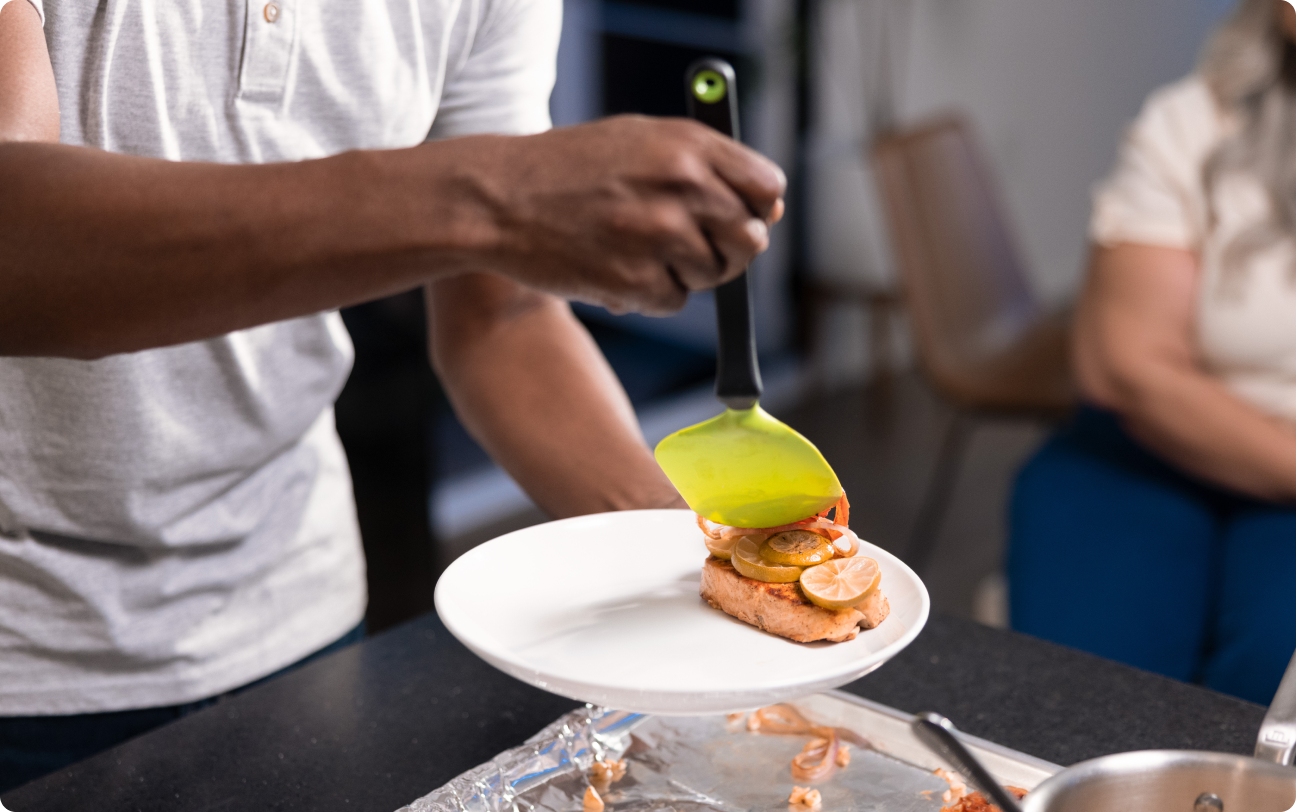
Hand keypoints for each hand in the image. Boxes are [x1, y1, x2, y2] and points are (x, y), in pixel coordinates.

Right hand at [436, 116, 785, 315]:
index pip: (766, 187)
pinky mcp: (636, 282)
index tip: (743, 216)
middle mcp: (681, 188)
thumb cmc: (571, 168)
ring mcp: (659, 237)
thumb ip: (705, 162)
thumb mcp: (639, 138)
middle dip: (727, 248)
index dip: (759, 207)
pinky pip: (675, 302)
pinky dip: (651, 294)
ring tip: (638, 247)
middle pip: (750, 240)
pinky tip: (617, 266)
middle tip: (688, 242)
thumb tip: (768, 205)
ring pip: (713, 276)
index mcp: (688, 146)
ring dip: (685, 272)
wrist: (499, 200)